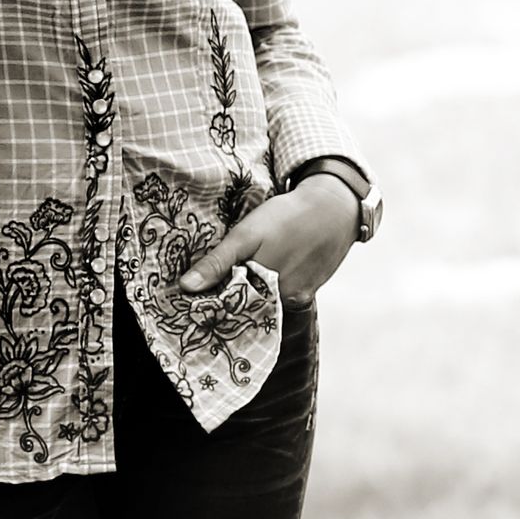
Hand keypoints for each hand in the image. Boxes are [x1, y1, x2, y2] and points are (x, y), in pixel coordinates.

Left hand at [183, 175, 359, 303]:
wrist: (334, 209)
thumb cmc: (286, 217)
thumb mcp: (246, 235)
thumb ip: (217, 264)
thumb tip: (185, 288)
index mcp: (264, 291)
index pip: (230, 309)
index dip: (214, 303)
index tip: (197, 298)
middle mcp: (284, 302)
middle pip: (249, 308)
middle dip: (234, 299)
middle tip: (219, 283)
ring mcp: (299, 298)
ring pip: (267, 302)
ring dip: (254, 292)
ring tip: (246, 272)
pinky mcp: (310, 291)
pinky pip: (284, 296)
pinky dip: (272, 287)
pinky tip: (269, 270)